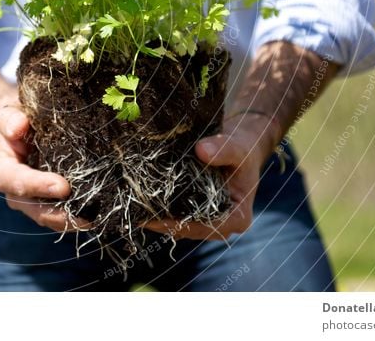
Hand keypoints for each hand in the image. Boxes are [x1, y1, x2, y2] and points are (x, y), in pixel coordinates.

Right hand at [0, 103, 90, 231]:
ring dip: (71, 221)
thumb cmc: (18, 121)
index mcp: (3, 173)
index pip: (18, 182)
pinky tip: (97, 216)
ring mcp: (33, 204)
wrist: (24, 131)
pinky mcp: (49, 207)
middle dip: (59, 214)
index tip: (63, 186)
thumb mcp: (10, 114)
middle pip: (35, 210)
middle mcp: (16, 194)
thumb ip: (9, 119)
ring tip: (94, 220)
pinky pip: (62, 218)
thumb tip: (18, 127)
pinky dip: (78, 218)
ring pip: (50, 219)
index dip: (39, 186)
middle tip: (85, 216)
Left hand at [143, 113, 277, 239]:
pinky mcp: (192, 212)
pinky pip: (173, 214)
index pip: (208, 228)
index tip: (157, 218)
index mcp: (238, 218)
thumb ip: (225, 149)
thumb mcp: (239, 147)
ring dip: (156, 216)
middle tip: (135, 210)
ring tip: (131, 204)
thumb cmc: (243, 148)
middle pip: (188, 229)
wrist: (238, 145)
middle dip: (162, 221)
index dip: (182, 224)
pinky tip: (137, 198)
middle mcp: (221, 224)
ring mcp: (205, 220)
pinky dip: (157, 207)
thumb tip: (201, 150)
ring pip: (177, 224)